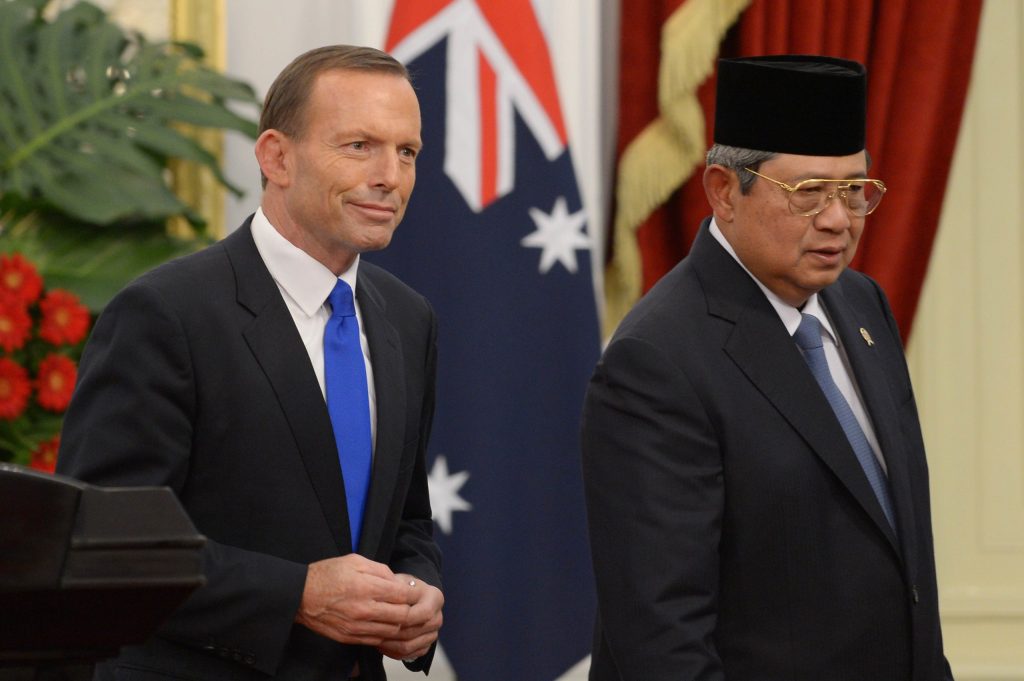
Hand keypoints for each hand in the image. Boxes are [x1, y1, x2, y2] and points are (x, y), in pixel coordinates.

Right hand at [295, 554, 410, 645]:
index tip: (416, 591)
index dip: (414, 594)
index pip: (402, 596)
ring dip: (400, 624)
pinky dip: (386, 633)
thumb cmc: (327, 574)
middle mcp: (363, 610)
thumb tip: (397, 581)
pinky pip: (377, 640)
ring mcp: (356, 627)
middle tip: (412, 604)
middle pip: (402, 616)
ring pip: (392, 631)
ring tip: (401, 614)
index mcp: (366, 587)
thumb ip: (380, 569)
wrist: (300, 595)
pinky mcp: (349, 637)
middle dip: (411, 610)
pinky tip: (386, 624)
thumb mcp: (355, 560)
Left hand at [376, 574, 443, 661]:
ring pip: (410, 646)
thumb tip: (384, 590)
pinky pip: (409, 655)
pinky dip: (393, 652)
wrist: (412, 596)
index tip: (382, 617)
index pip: (423, 613)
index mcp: (435, 598)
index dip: (403, 617)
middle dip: (392, 633)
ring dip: (389, 644)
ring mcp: (433, 633)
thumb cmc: (403, 587)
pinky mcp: (426, 645)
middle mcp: (437, 617)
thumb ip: (394, 586)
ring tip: (374, 638)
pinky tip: (381, 645)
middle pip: (414, 632)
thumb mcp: (400, 580)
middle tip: (373, 631)